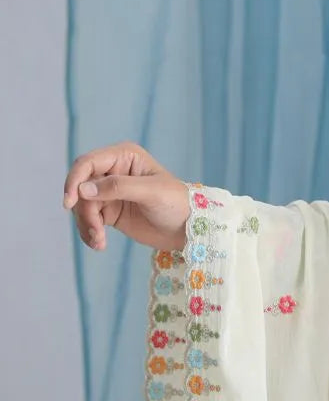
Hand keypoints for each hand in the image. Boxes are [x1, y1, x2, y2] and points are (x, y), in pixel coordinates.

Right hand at [62, 141, 190, 252]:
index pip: (87, 163)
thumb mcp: (151, 192)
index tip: (69, 203)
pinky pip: (88, 219)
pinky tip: (99, 244)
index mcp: (124, 156)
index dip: (74, 180)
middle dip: (83, 210)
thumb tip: (83, 189)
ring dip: (86, 224)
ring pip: (82, 205)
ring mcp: (109, 192)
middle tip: (95, 231)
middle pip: (80, 187)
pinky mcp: (109, 211)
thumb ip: (118, 187)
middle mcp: (113, 170)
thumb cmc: (176, 203)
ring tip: (99, 242)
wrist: (188, 229)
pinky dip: (89, 232)